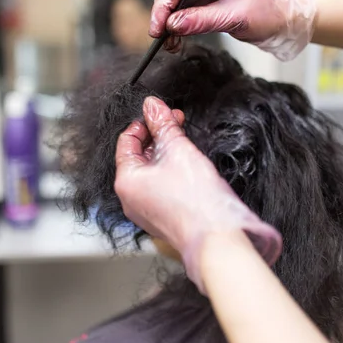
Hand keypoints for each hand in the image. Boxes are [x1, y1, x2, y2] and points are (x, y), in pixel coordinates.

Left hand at [115, 96, 281, 290]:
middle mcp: (130, 198)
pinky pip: (159, 188)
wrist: (216, 238)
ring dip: (165, 153)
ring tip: (184, 140)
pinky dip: (170, 172)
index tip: (160, 113)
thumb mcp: (178, 150)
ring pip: (150, 172)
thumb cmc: (196, 200)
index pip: (126, 141)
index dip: (144, 123)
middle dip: (158, 136)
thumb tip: (152, 105)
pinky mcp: (162, 218)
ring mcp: (145, 210)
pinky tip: (187, 164)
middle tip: (176, 122)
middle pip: (138, 156)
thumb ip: (164, 124)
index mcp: (125, 181)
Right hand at [150, 0, 316, 60]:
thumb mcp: (235, 17)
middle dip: (162, 13)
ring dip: (166, 21)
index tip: (159, 24)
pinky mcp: (201, 2)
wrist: (279, 20)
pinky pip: (180, 12)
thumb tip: (174, 24)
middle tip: (159, 35)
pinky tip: (174, 40)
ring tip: (168, 41)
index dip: (166, 3)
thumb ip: (204, 20)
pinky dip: (174, 26)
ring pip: (172, 1)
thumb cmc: (266, 12)